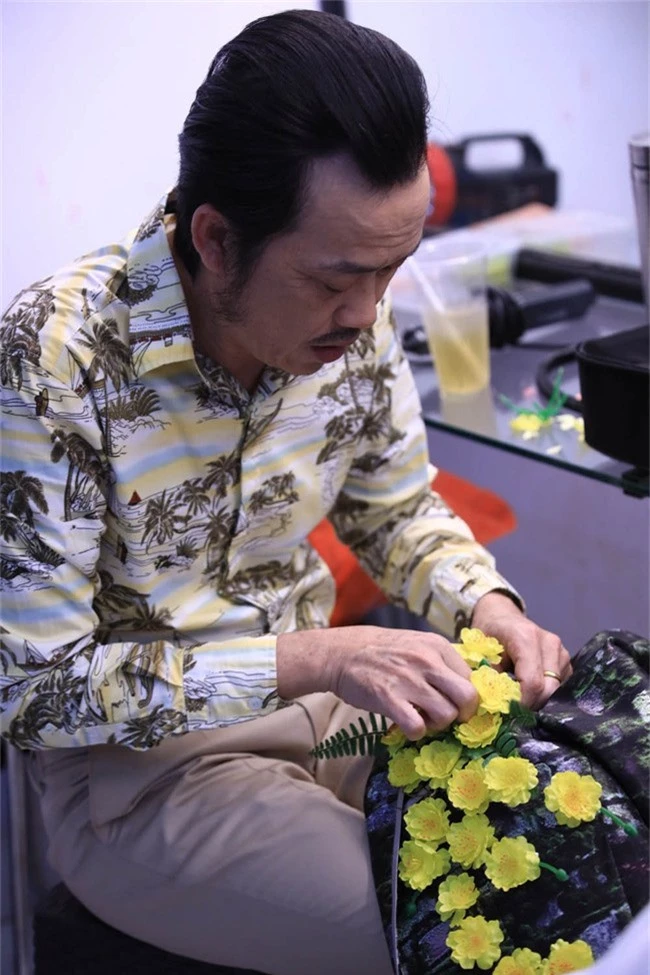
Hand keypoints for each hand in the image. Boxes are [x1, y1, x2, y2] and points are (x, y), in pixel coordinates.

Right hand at [277, 626, 478, 739]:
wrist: (342, 652)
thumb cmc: (383, 651)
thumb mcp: (417, 644)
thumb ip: (441, 661)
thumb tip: (466, 687)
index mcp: (437, 646)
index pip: (471, 679)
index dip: (465, 697)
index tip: (453, 702)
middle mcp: (427, 661)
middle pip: (468, 698)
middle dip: (463, 714)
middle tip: (448, 716)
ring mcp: (408, 680)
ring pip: (446, 716)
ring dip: (438, 725)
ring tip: (424, 719)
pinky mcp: (389, 698)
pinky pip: (417, 727)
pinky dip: (416, 732)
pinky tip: (407, 725)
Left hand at [470, 591, 571, 708]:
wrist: (501, 616)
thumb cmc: (488, 633)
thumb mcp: (480, 652)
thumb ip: (488, 677)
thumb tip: (495, 706)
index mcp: (526, 637)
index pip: (532, 682)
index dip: (521, 703)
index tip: (508, 712)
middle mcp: (549, 642)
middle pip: (549, 689)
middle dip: (531, 704)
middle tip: (513, 710)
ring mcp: (561, 651)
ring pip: (557, 689)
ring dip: (539, 700)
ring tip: (519, 699)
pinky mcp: (566, 660)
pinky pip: (561, 686)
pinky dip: (546, 694)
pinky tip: (529, 691)